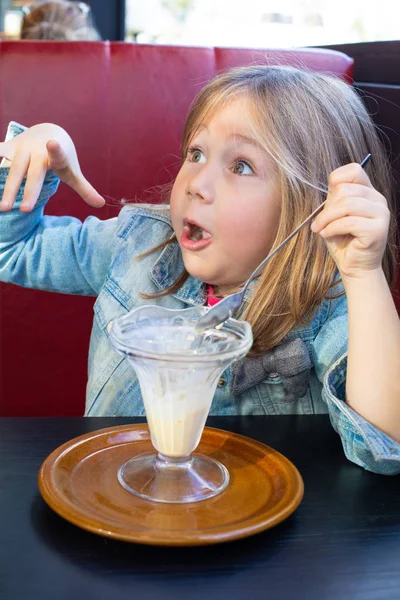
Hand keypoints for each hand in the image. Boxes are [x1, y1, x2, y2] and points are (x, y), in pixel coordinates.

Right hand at [0, 123, 104, 211]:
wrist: (48, 131)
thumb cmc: (61, 157)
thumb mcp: (72, 171)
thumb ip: (84, 188)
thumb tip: (101, 204)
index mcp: (55, 156)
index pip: (57, 156)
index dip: (56, 151)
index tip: (53, 144)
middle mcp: (36, 152)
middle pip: (31, 173)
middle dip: (28, 191)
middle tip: (25, 210)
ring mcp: (20, 150)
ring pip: (12, 170)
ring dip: (7, 188)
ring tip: (4, 209)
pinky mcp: (8, 149)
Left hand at [311, 163, 389, 280]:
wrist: (355, 267)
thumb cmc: (343, 242)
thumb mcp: (334, 215)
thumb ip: (334, 198)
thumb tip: (332, 186)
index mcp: (368, 192)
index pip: (354, 170)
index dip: (336, 181)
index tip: (327, 202)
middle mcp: (378, 200)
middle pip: (345, 189)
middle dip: (326, 208)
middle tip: (318, 223)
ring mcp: (381, 214)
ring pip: (346, 204)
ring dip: (327, 219)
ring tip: (321, 229)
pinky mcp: (378, 229)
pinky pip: (350, 222)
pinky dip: (332, 228)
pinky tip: (327, 235)